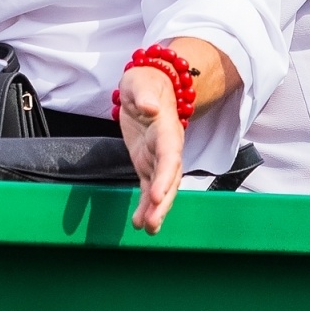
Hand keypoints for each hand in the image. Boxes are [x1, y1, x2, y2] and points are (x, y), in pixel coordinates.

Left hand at [116, 65, 184, 234]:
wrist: (150, 85)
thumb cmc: (145, 82)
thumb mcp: (139, 82)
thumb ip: (144, 95)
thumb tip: (150, 107)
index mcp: (166, 129)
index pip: (169, 156)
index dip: (165, 176)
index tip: (157, 194)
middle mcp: (167, 148)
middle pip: (170, 179)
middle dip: (162, 202)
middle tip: (152, 223)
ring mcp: (159, 158)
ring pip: (162, 188)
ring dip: (156, 209)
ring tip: (147, 228)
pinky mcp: (148, 164)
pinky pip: (149, 188)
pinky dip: (146, 205)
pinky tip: (139, 222)